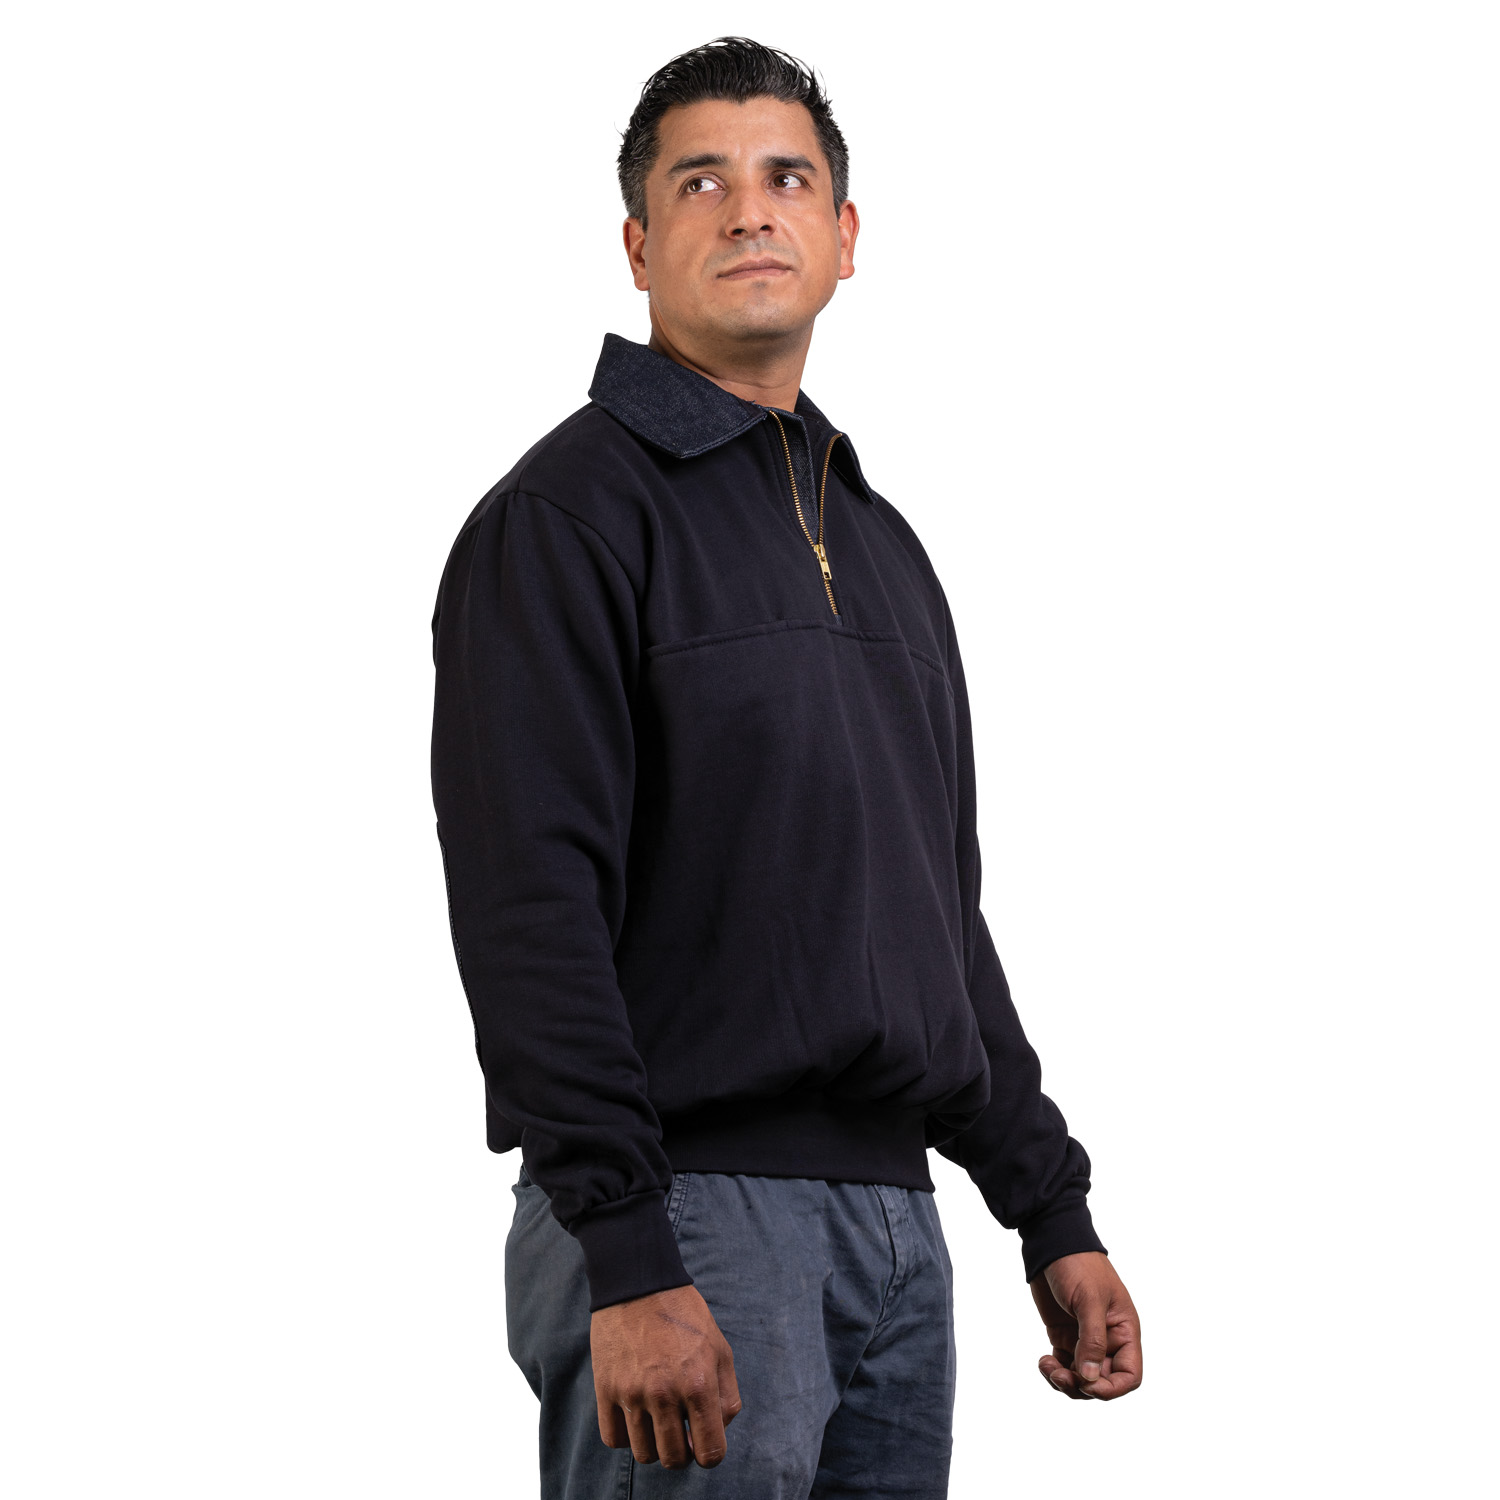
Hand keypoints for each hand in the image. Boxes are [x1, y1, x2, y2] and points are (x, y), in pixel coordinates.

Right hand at [591, 1283, 742, 1467]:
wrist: (640, 1283)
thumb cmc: (685, 1315)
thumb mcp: (720, 1348)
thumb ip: (727, 1396)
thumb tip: (717, 1432)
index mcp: (699, 1384)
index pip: (710, 1453)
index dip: (710, 1454)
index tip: (703, 1442)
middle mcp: (665, 1394)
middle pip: (674, 1459)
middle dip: (682, 1453)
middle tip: (680, 1432)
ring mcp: (632, 1393)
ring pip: (643, 1454)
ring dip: (653, 1446)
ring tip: (657, 1422)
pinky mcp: (606, 1389)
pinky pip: (614, 1439)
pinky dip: (626, 1437)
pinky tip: (635, 1417)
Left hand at [1030, 1251, 1141, 1400]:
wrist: (1052, 1243)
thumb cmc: (1078, 1265)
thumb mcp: (1089, 1300)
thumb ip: (1093, 1340)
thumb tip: (1091, 1378)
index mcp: (1124, 1331)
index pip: (1129, 1375)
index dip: (1111, 1389)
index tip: (1088, 1385)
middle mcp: (1108, 1339)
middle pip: (1103, 1382)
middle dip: (1082, 1386)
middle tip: (1060, 1375)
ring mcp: (1085, 1339)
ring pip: (1082, 1379)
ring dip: (1066, 1382)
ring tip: (1048, 1368)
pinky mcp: (1065, 1336)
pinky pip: (1065, 1366)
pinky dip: (1054, 1371)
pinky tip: (1043, 1362)